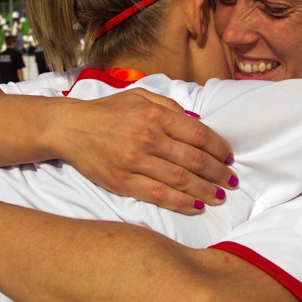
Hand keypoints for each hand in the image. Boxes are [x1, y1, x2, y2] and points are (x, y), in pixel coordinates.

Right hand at [57, 88, 235, 214]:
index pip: (198, 133)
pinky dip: (182, 203)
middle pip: (194, 159)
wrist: (70, 127)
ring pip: (181, 180)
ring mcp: (135, 161)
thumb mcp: (140, 96)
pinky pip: (159, 196)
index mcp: (155, 115)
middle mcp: (148, 137)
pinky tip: (196, 206)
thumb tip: (198, 122)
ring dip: (206, 190)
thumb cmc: (108, 110)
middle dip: (218, 172)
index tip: (229, 157)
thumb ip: (170, 107)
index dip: (219, 147)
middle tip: (231, 180)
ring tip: (220, 196)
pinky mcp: (123, 181)